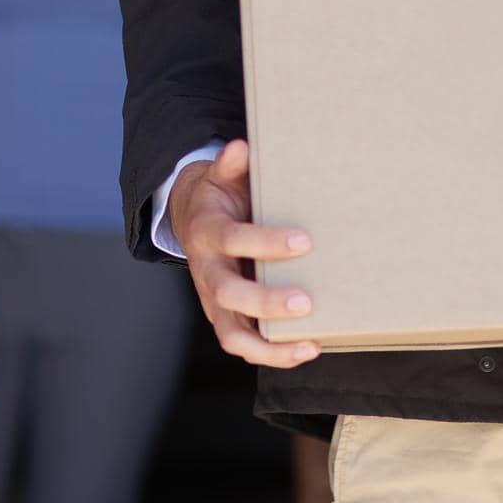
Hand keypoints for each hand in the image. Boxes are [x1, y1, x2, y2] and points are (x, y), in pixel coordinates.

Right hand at [169, 138, 319, 368]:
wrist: (193, 221)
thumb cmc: (219, 197)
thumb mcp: (220, 175)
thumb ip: (230, 165)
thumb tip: (240, 148)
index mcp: (207, 232)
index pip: (233, 240)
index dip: (266, 242)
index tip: (304, 241)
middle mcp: (207, 271)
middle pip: (229, 293)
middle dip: (267, 300)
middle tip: (306, 300)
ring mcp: (214, 300)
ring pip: (232, 332)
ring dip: (270, 343)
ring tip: (308, 342)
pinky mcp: (226, 318)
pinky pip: (244, 344)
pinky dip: (273, 354)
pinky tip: (307, 348)